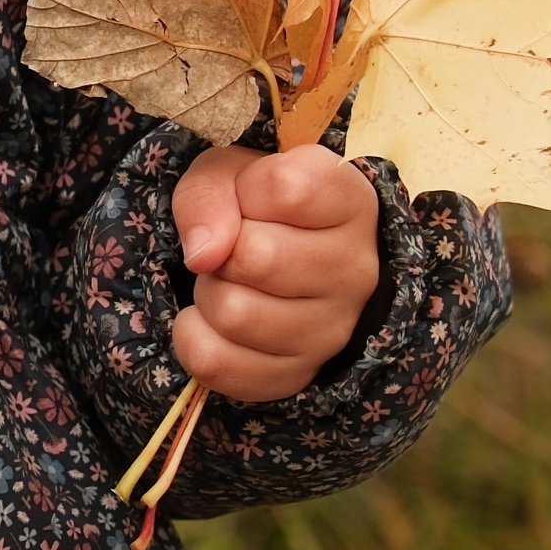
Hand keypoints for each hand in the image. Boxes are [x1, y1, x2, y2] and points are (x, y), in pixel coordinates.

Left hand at [171, 142, 381, 403]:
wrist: (276, 261)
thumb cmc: (257, 207)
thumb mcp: (228, 174)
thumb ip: (209, 193)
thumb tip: (204, 254)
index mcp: (352, 203)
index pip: (286, 190)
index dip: (246, 189)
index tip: (252, 198)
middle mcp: (356, 271)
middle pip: (256, 258)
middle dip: (222, 248)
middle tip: (233, 247)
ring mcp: (332, 332)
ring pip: (234, 314)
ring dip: (209, 291)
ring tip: (230, 281)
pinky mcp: (294, 375)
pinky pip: (214, 362)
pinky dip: (193, 335)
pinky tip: (215, 320)